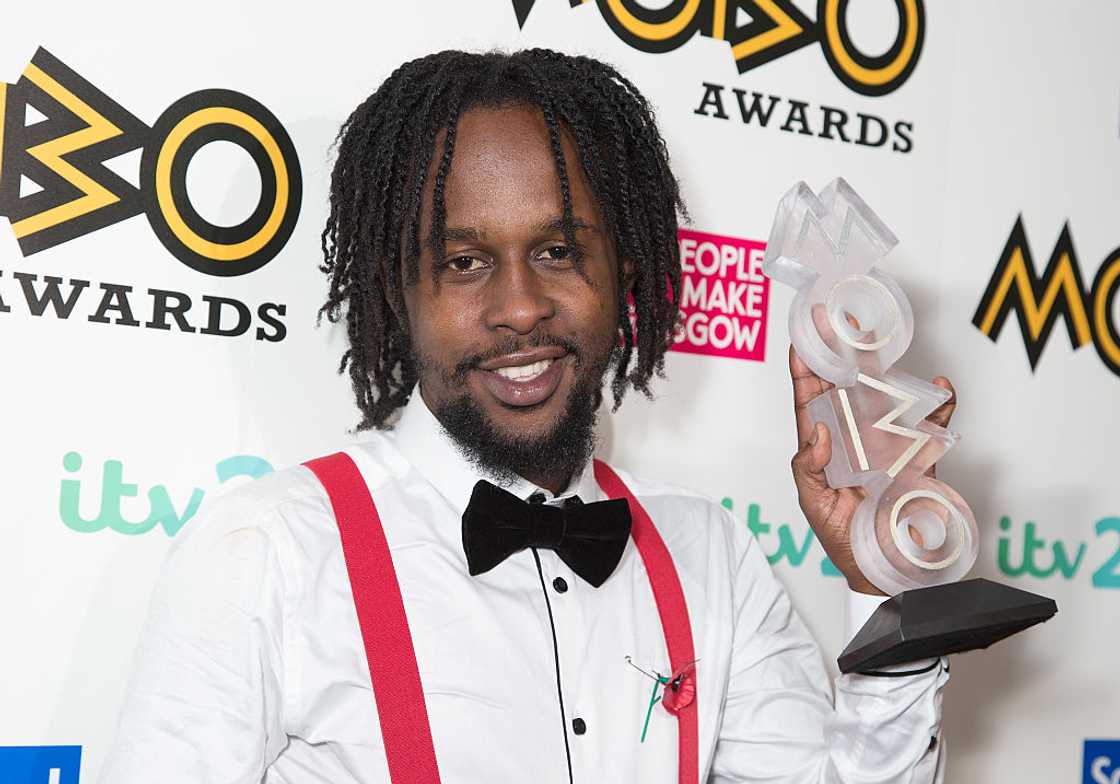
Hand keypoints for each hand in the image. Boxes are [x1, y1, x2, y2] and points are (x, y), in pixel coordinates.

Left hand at [787, 345, 956, 594]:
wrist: (883, 569)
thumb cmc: (842, 539)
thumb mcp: (814, 505)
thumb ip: (808, 470)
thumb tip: (819, 433)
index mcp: (823, 446)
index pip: (810, 402)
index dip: (805, 371)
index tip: (801, 340)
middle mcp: (853, 437)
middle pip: (844, 387)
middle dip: (841, 353)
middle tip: (838, 321)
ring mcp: (885, 443)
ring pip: (885, 396)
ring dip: (885, 369)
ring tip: (880, 341)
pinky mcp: (916, 456)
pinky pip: (930, 426)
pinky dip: (939, 406)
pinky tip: (940, 389)